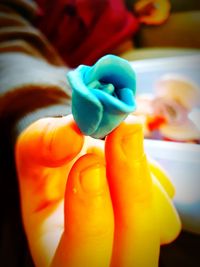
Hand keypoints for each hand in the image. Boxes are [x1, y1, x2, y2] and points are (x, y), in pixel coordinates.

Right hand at [15, 115, 180, 266]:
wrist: (68, 162)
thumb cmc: (48, 164)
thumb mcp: (33, 147)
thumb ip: (43, 142)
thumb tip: (70, 137)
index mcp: (56, 249)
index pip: (79, 263)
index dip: (89, 216)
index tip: (89, 161)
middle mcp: (102, 252)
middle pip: (135, 253)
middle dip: (131, 190)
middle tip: (124, 133)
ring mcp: (131, 239)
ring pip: (160, 227)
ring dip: (144, 179)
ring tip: (121, 146)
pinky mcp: (152, 222)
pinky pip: (167, 207)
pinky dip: (154, 179)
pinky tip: (129, 164)